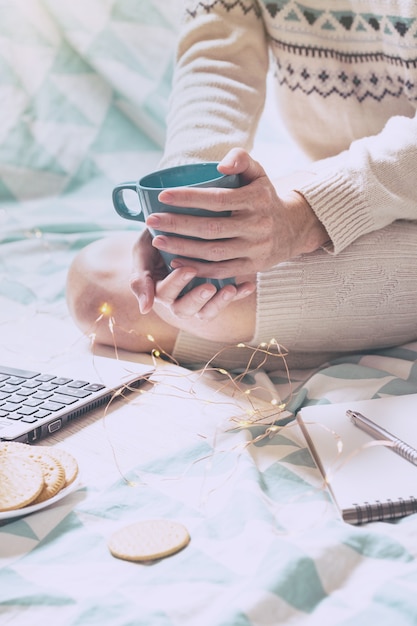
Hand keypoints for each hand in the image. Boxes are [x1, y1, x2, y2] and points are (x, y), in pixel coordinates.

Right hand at [129, 228, 254, 320]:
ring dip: (219, 303)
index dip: (176, 284)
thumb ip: (139, 277)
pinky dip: (239, 294)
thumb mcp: (142, 251)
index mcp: (159, 290)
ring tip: (230, 289)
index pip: (165, 294)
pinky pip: (227, 299)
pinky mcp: (216, 292)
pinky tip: (248, 285)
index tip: (188, 269)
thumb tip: (145, 309)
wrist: (176, 224)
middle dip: (197, 299)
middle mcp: (178, 298)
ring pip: (206, 312)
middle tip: (209, 287)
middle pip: (185, 309)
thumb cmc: (156, 236)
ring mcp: (198, 297)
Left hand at [147, 148, 328, 280]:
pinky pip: (220, 270)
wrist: (292, 229)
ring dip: (182, 248)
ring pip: (213, 252)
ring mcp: (255, 249)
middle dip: (178, 225)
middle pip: (211, 228)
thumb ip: (241, 158)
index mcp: (257, 200)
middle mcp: (258, 226)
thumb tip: (220, 165)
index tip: (163, 196)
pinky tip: (175, 261)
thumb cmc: (264, 197)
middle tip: (151, 221)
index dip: (189, 198)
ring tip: (157, 240)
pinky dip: (196, 268)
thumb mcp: (259, 173)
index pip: (218, 199)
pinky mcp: (251, 267)